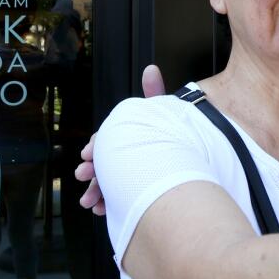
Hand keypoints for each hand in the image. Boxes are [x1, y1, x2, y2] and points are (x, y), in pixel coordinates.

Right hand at [76, 65, 166, 214]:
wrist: (194, 170)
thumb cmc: (174, 138)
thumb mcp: (163, 115)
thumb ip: (155, 93)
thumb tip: (151, 68)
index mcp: (130, 138)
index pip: (107, 141)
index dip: (96, 146)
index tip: (89, 154)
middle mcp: (129, 157)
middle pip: (105, 164)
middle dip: (92, 170)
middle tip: (84, 174)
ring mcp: (132, 177)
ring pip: (109, 185)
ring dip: (95, 192)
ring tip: (90, 200)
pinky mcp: (135, 195)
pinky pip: (118, 200)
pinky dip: (109, 205)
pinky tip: (104, 210)